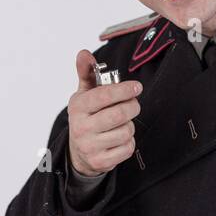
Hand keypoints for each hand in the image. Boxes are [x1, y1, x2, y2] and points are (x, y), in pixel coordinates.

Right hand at [67, 49, 141, 175]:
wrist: (78, 152)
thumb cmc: (87, 116)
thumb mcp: (84, 94)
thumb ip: (87, 72)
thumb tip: (84, 53)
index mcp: (78, 107)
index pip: (103, 96)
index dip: (124, 90)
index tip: (137, 87)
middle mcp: (81, 127)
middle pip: (120, 114)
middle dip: (132, 107)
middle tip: (133, 105)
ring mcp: (90, 146)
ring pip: (127, 131)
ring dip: (130, 125)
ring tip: (122, 123)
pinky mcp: (101, 162)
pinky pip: (128, 148)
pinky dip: (129, 142)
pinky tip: (120, 138)